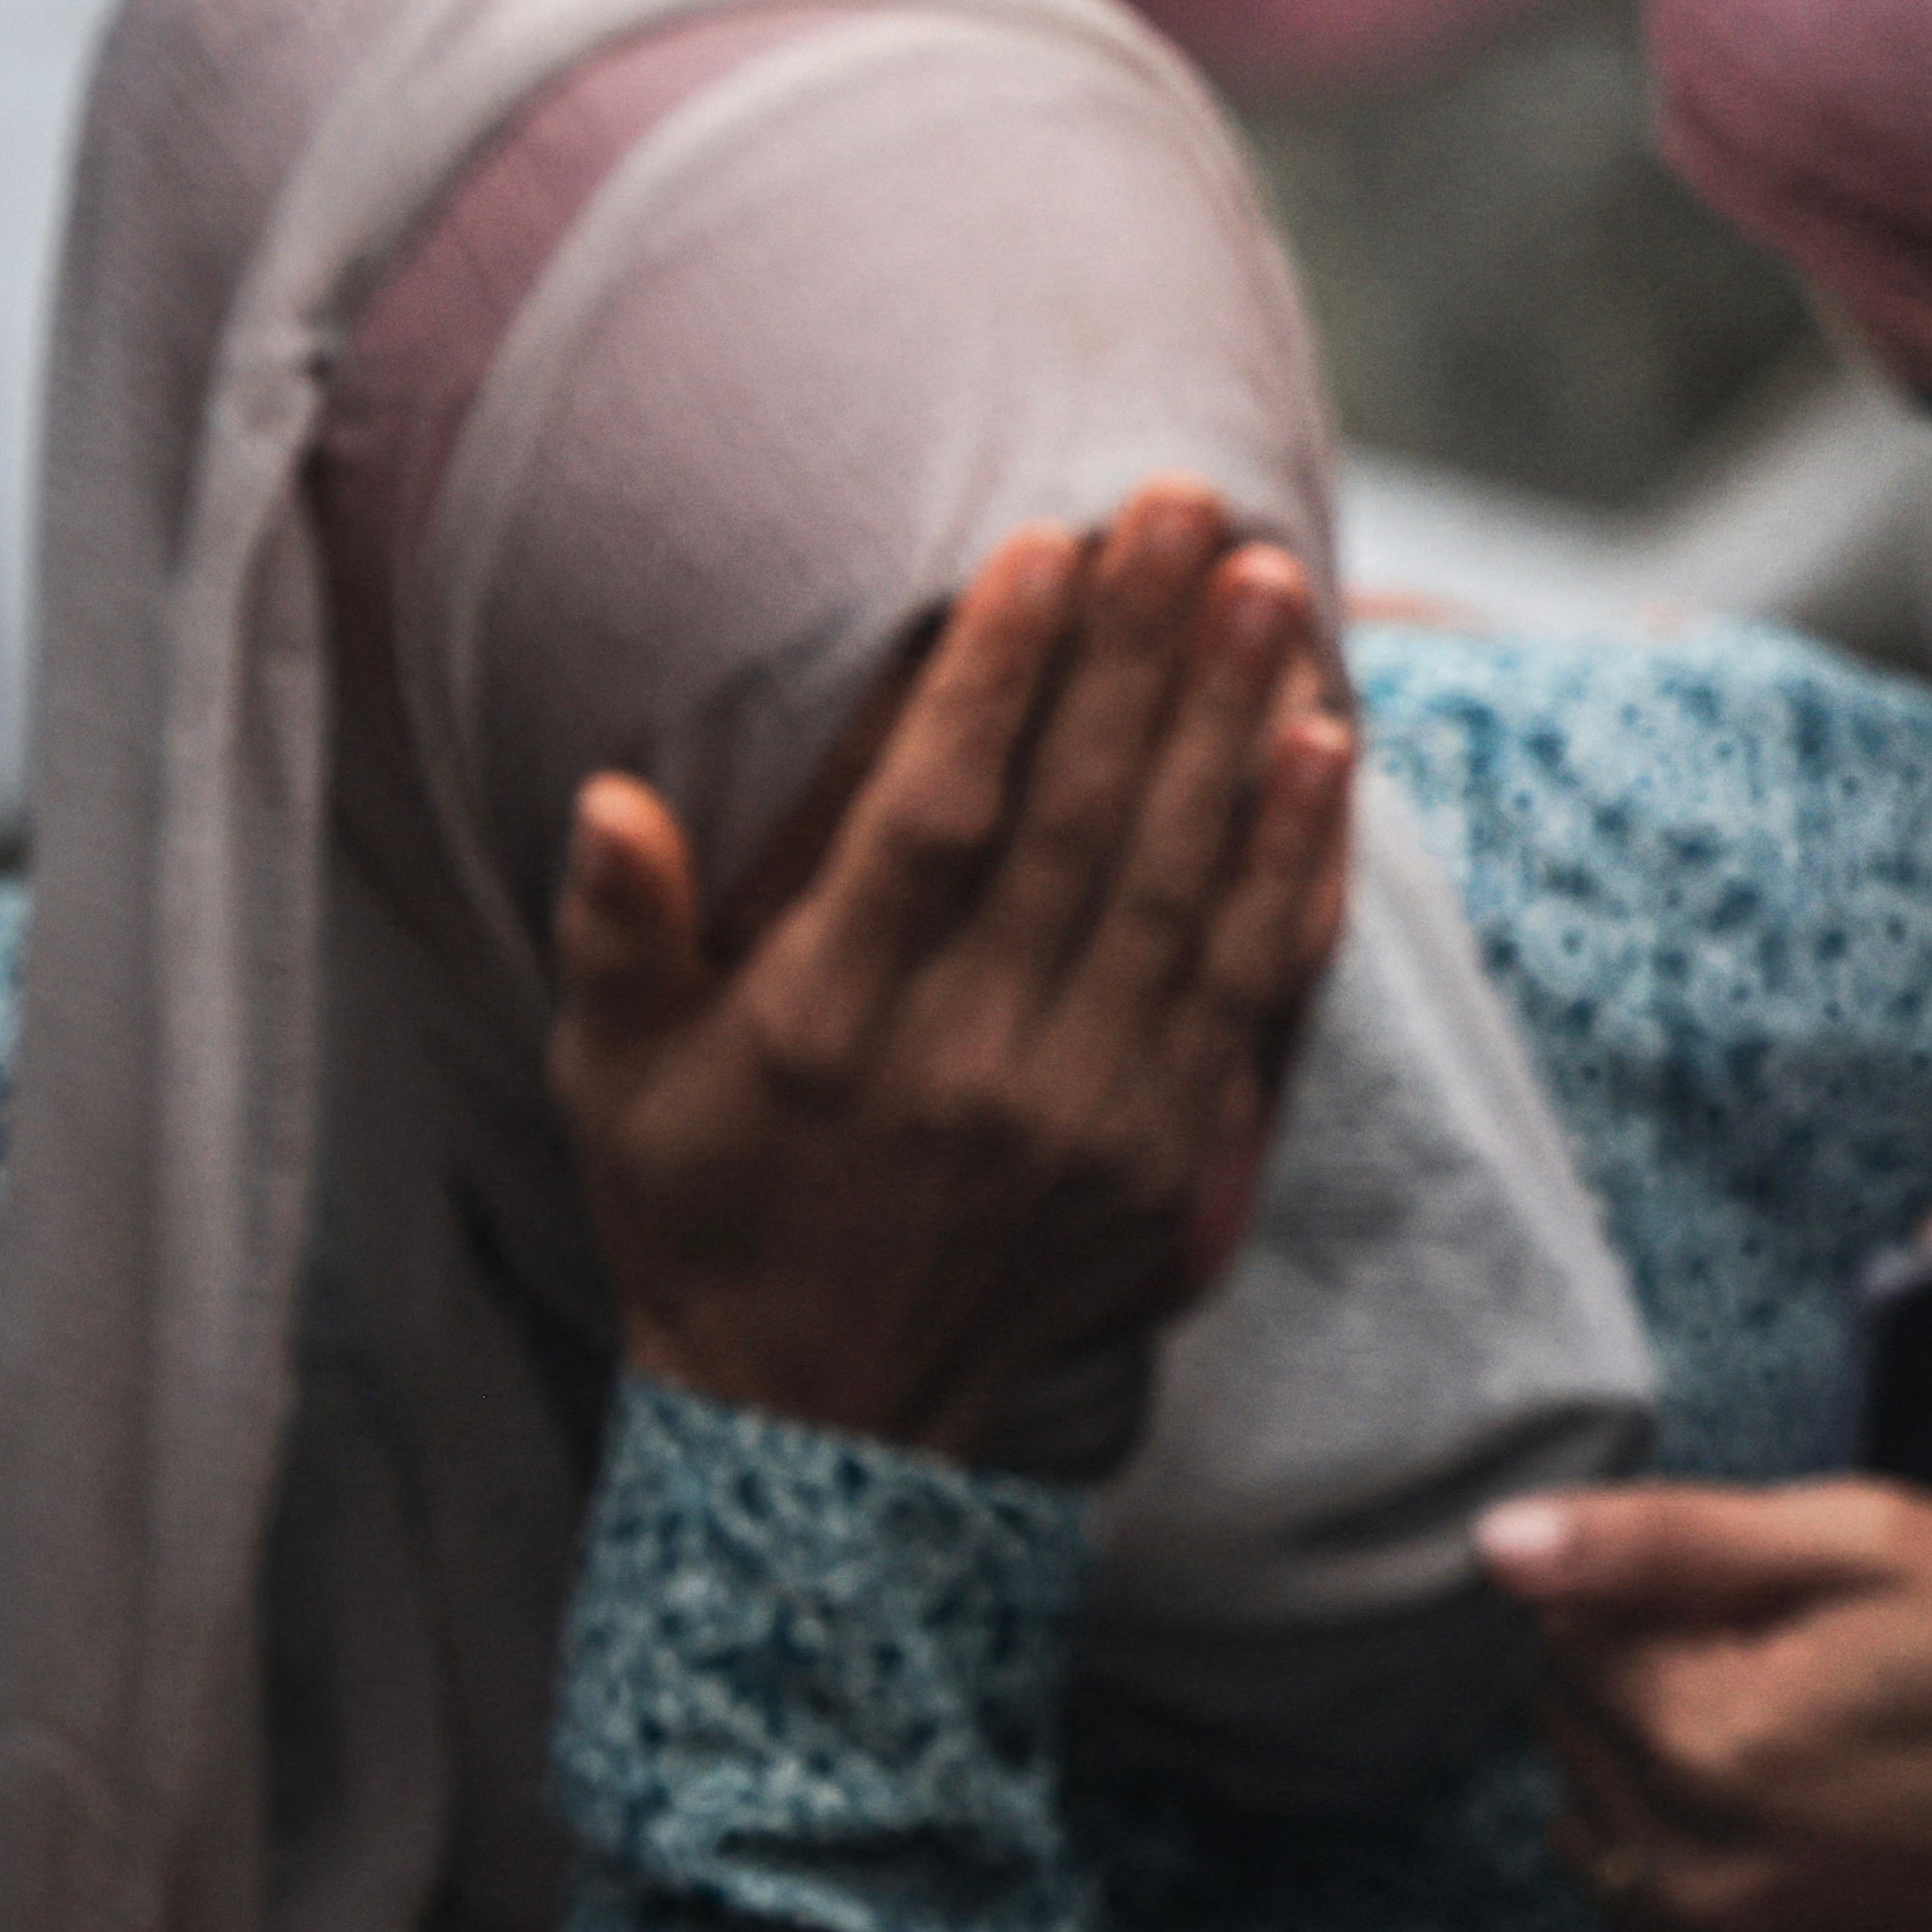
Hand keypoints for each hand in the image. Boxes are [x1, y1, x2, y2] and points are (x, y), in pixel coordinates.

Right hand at [550, 482, 1355, 1462]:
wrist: (831, 1422)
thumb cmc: (705, 1214)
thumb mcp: (615, 1084)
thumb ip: (614, 937)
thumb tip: (609, 793)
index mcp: (833, 1029)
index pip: (935, 818)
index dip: (1001, 679)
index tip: (1048, 548)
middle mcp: (976, 1064)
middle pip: (1086, 823)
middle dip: (1146, 652)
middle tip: (1197, 508)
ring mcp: (1092, 1113)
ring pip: (1187, 883)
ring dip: (1237, 724)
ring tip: (1274, 586)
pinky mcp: (1176, 1154)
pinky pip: (1253, 981)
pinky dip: (1295, 861)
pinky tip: (1322, 748)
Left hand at [1486, 1478, 1931, 1931]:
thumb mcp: (1859, 1540)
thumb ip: (1665, 1543)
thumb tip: (1497, 1543)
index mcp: (1705, 1737)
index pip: (1563, 1646)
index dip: (1652, 1604)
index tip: (1751, 1607)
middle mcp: (1695, 1877)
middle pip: (1573, 1755)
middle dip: (1648, 1700)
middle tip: (1782, 1679)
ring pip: (1601, 1864)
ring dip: (1658, 1808)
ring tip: (1787, 1771)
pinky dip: (1702, 1911)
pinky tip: (1791, 1861)